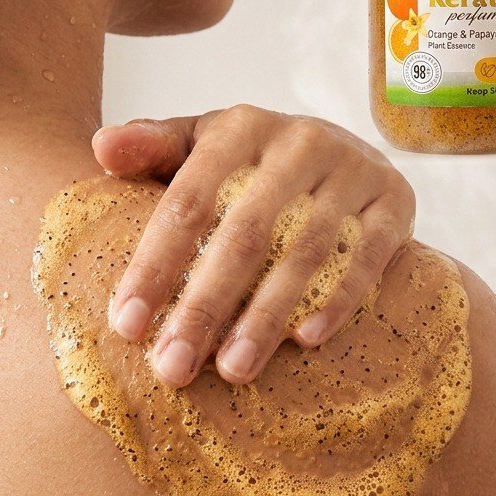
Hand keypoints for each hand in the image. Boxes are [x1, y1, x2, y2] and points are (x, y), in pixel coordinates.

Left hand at [91, 106, 415, 388]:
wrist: (348, 152)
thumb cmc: (255, 162)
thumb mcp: (202, 145)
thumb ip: (152, 147)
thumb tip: (100, 147)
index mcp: (241, 126)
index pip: (189, 199)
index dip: (155, 264)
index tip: (127, 327)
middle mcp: (301, 140)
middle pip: (246, 231)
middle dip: (205, 305)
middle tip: (173, 368)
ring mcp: (353, 170)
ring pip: (306, 249)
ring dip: (266, 315)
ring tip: (232, 369)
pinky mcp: (395, 200)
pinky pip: (367, 255)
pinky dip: (338, 298)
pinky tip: (306, 340)